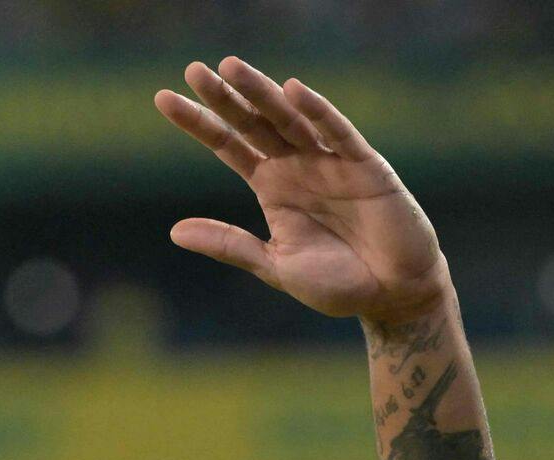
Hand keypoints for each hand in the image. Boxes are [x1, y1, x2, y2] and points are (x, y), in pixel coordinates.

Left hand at [154, 59, 448, 323]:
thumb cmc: (336, 282)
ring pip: (290, 119)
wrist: (390, 295)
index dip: (199, 123)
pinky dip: (317, 112)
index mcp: (272, 185)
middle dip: (225, 97)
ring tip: (231, 68)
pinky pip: (338, 133)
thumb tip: (174, 232)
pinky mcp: (366, 166)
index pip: (228, 145)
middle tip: (194, 70)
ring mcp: (330, 162)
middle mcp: (297, 165)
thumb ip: (229, 244)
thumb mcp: (273, 264)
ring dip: (262, 93)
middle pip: (253, 123)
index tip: (163, 99)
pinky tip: (293, 91)